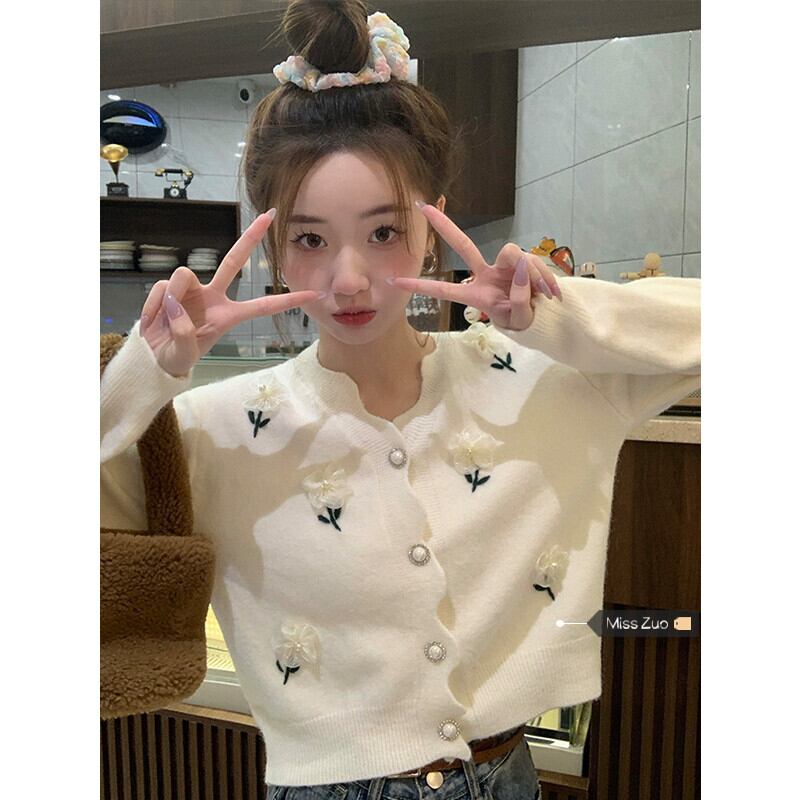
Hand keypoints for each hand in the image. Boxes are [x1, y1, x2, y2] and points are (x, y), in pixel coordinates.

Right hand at [139, 212, 320, 376]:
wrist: (151, 356)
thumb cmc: (175, 357)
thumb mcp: (183, 355)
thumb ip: (183, 334)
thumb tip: (176, 305)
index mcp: (228, 316)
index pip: (263, 306)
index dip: (288, 300)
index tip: (314, 294)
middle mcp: (213, 297)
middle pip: (234, 261)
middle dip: (251, 237)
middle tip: (270, 215)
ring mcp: (192, 290)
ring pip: (183, 275)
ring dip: (172, 298)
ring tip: (164, 321)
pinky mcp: (169, 288)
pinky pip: (162, 288)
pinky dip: (154, 306)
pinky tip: (152, 321)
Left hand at [387, 203, 562, 330]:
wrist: (542, 316)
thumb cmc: (522, 320)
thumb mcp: (520, 318)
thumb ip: (520, 298)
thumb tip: (521, 266)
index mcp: (476, 295)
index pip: (444, 290)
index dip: (419, 287)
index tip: (393, 281)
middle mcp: (485, 275)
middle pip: (463, 245)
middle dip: (444, 226)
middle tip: (423, 206)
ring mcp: (503, 266)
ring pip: (514, 255)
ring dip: (533, 276)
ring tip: (545, 296)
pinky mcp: (521, 261)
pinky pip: (532, 261)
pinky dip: (544, 276)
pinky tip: (552, 293)